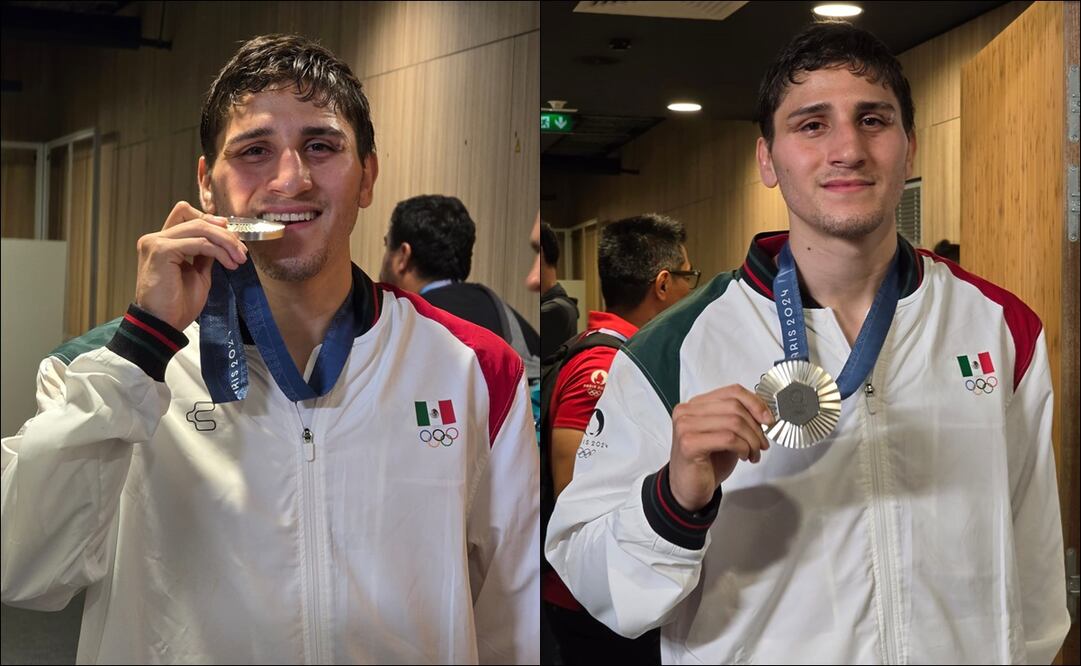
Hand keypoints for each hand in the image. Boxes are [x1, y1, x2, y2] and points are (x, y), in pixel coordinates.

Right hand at [133, 201, 247, 330]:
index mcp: (161, 242)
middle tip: (242, 251)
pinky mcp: (161, 250)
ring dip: (226, 242)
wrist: (163, 325)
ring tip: (239, 258)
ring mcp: (156, 242)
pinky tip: (229, 264)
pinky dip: (219, 252)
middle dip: (224, 234)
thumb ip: (204, 254)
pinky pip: (200, 243)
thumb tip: (220, 241)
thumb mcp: (197, 274)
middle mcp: (155, 238)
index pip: (184, 214)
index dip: (210, 219)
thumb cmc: (176, 305)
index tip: (230, 233)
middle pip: (197, 220)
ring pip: (200, 228)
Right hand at [668, 385, 773, 510]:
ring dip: (752, 440)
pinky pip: (728, 438)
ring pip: (734, 422)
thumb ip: (738, 420)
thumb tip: (764, 414)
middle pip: (734, 406)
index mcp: (696, 405)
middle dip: (756, 427)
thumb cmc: (707, 463)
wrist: (688, 489)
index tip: (768, 419)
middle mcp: (687, 412)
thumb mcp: (726, 435)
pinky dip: (743, 447)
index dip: (755, 403)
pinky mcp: (689, 444)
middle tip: (762, 444)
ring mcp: (686, 426)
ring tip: (753, 453)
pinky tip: (744, 456)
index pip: (732, 391)